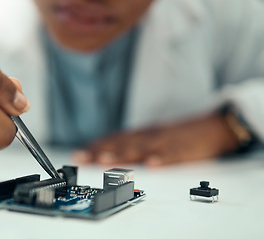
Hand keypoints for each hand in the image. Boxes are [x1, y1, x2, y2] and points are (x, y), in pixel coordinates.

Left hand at [73, 114, 239, 166]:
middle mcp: (149, 136)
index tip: (77, 155)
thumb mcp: (153, 138)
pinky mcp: (184, 148)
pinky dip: (162, 158)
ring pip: (142, 147)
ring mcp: (165, 141)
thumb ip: (134, 146)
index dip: (95, 147)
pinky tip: (151, 164)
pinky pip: (172, 154)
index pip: (114, 140)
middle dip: (100, 151)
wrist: (212, 126)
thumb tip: (111, 154)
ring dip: (123, 153)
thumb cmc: (178, 135)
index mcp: (141, 135)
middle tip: (81, 158)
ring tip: (105, 160)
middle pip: (122, 144)